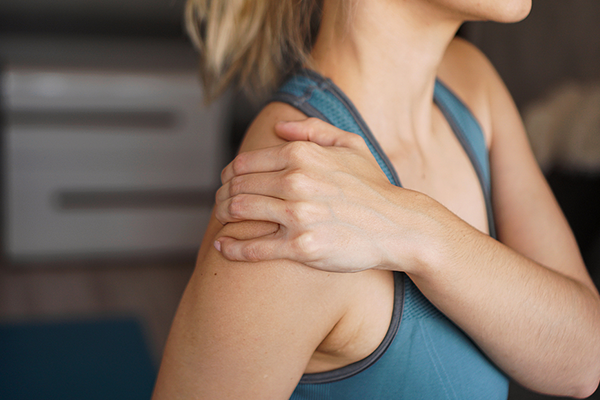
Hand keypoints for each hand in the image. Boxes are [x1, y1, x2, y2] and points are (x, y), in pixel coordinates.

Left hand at [214, 118, 427, 272]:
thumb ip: (312, 130)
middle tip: (219, 205)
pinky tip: (222, 247)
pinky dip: (232, 248)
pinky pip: (254, 247)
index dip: (228, 175)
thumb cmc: (373, 187)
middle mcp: (296, 181)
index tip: (226, 185)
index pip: (244, 163)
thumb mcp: (351, 145)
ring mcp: (299, 215)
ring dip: (222, 217)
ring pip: (240, 212)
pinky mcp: (302, 247)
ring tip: (221, 222)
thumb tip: (278, 127)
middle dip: (221, 196)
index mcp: (302, 155)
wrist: (399, 225)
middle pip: (237, 187)